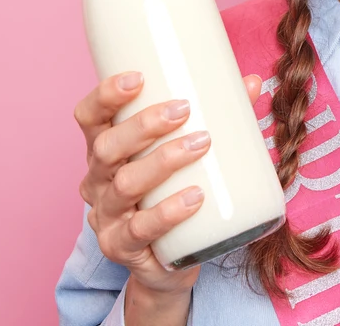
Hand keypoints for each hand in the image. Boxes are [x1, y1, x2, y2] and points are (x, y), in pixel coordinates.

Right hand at [73, 71, 263, 295]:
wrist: (166, 263)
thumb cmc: (172, 193)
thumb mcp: (185, 155)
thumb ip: (216, 118)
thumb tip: (251, 82)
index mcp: (106, 150)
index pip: (89, 118)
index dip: (105, 95)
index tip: (138, 76)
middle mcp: (97, 181)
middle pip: (105, 147)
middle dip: (143, 125)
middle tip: (183, 109)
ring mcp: (106, 217)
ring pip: (124, 184)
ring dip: (163, 161)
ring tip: (202, 144)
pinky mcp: (120, 247)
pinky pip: (140, 229)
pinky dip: (167, 212)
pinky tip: (194, 198)